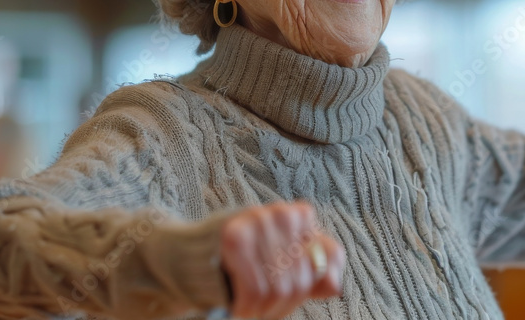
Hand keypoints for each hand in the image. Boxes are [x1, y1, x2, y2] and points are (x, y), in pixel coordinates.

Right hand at [220, 201, 344, 318]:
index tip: (289, 294)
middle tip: (267, 308)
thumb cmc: (242, 258)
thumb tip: (335, 286)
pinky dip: (249, 308)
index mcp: (298, 215)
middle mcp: (281, 213)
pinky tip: (241, 308)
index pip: (327, 259)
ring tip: (254, 309)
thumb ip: (313, 270)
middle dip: (285, 303)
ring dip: (266, 309)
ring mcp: (258, 222)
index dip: (309, 286)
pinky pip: (256, 290)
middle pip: (302, 278)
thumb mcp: (282, 260)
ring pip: (280, 288)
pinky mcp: (235, 238)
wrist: (189, 254)